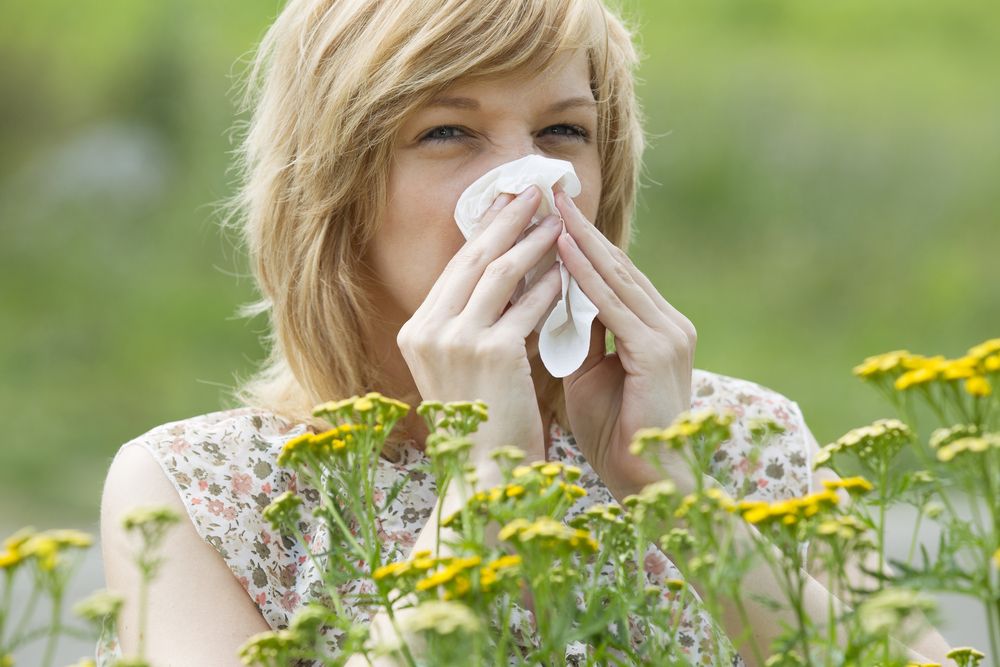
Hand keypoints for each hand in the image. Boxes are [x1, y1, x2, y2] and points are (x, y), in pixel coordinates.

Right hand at [397, 185, 562, 467]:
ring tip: (559, 220)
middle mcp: (427, 331)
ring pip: (500, 272)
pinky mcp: (490, 352)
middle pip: (473, 258)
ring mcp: (455, 340)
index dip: (485, 232)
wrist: (482, 478)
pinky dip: (549, 284)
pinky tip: (568, 269)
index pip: (456, 268)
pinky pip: (527, 305)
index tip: (508, 205)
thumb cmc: (481, 427)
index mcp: (417, 333)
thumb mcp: (465, 369)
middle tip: (534, 190)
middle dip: (507, 219)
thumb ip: (475, 325)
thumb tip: (510, 278)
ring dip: (533, 242)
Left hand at [553, 190, 697, 498]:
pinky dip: (586, 276)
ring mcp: (668, 334)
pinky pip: (613, 305)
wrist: (648, 484)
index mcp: (655, 329)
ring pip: (615, 277)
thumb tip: (552, 303)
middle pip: (617, 265)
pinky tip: (562, 250)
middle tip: (548, 191)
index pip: (613, 276)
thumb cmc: (615, 435)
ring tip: (550, 207)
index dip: (581, 243)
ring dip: (580, 240)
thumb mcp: (590, 375)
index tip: (549, 214)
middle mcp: (668, 323)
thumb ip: (580, 338)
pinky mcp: (657, 351)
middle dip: (579, 228)